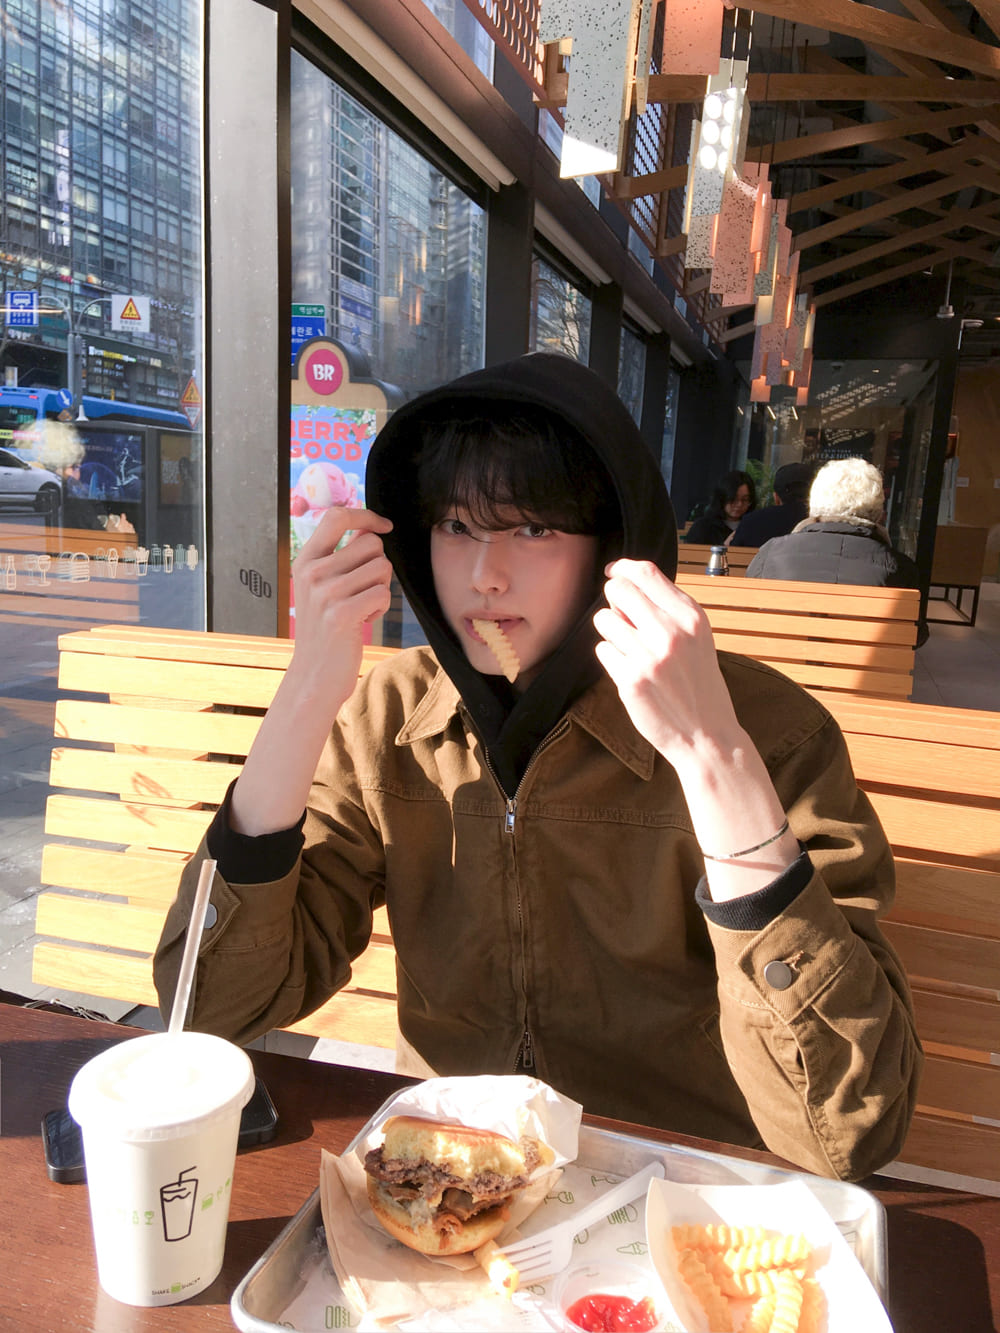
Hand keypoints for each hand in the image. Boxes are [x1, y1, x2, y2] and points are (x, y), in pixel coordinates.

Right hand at [290, 506, 393, 709]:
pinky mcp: (342, 614)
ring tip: (360, 607)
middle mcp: (312, 572)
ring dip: (381, 589)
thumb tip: (370, 528)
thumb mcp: (322, 586)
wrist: (314, 673)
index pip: (336, 516)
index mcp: (305, 560)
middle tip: (363, 591)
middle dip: (379, 566)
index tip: (384, 525)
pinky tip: (362, 621)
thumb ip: (340, 557)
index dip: (366, 515)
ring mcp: (325, 593)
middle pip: (371, 543)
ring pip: (382, 568)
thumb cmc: (326, 628)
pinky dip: (380, 608)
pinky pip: (383, 594)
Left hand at [593, 559, 741, 764]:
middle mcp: (671, 632)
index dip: (622, 568)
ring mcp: (649, 656)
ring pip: (604, 619)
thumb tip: (625, 582)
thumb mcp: (697, 637)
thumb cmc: (699, 683)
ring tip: (630, 649)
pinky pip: (602, 650)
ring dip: (610, 631)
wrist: (707, 734)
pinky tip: (630, 671)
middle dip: (613, 599)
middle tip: (622, 616)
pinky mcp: (630, 680)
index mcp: (691, 616)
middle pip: (618, 590)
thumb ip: (668, 609)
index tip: (613, 572)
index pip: (646, 572)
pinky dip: (611, 658)